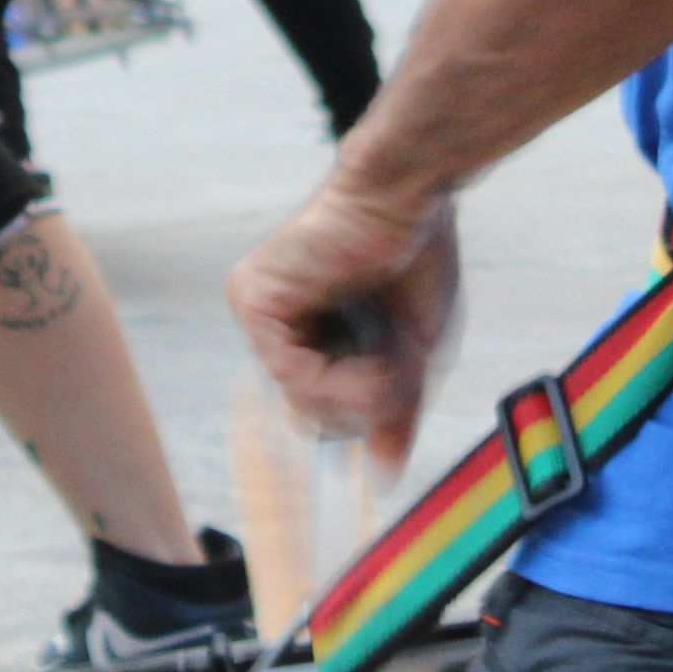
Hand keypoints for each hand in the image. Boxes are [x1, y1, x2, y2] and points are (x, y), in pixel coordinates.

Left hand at [231, 173, 464, 459]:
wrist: (409, 195)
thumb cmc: (418, 258)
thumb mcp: (415, 354)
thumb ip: (393, 415)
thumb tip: (383, 476)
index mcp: (310, 331)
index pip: (321, 408)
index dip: (359, 424)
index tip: (385, 435)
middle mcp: (277, 325)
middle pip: (312, 415)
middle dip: (369, 408)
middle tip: (403, 375)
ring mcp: (259, 314)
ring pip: (303, 405)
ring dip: (364, 398)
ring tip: (396, 363)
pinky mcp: (254, 301)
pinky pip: (293, 377)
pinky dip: (344, 383)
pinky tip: (377, 359)